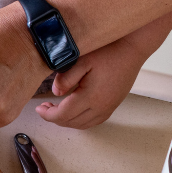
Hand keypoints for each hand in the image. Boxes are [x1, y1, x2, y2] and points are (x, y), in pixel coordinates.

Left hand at [36, 7, 171, 128]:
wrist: (133, 48)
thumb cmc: (108, 50)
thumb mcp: (82, 59)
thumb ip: (66, 77)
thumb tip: (55, 93)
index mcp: (91, 96)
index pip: (64, 114)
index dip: (48, 115)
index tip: (38, 108)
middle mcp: (101, 106)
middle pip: (72, 122)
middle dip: (55, 118)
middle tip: (45, 108)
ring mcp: (109, 107)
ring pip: (83, 124)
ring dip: (67, 121)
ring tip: (56, 110)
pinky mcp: (113, 105)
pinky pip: (94, 121)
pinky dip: (80, 121)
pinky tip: (74, 112)